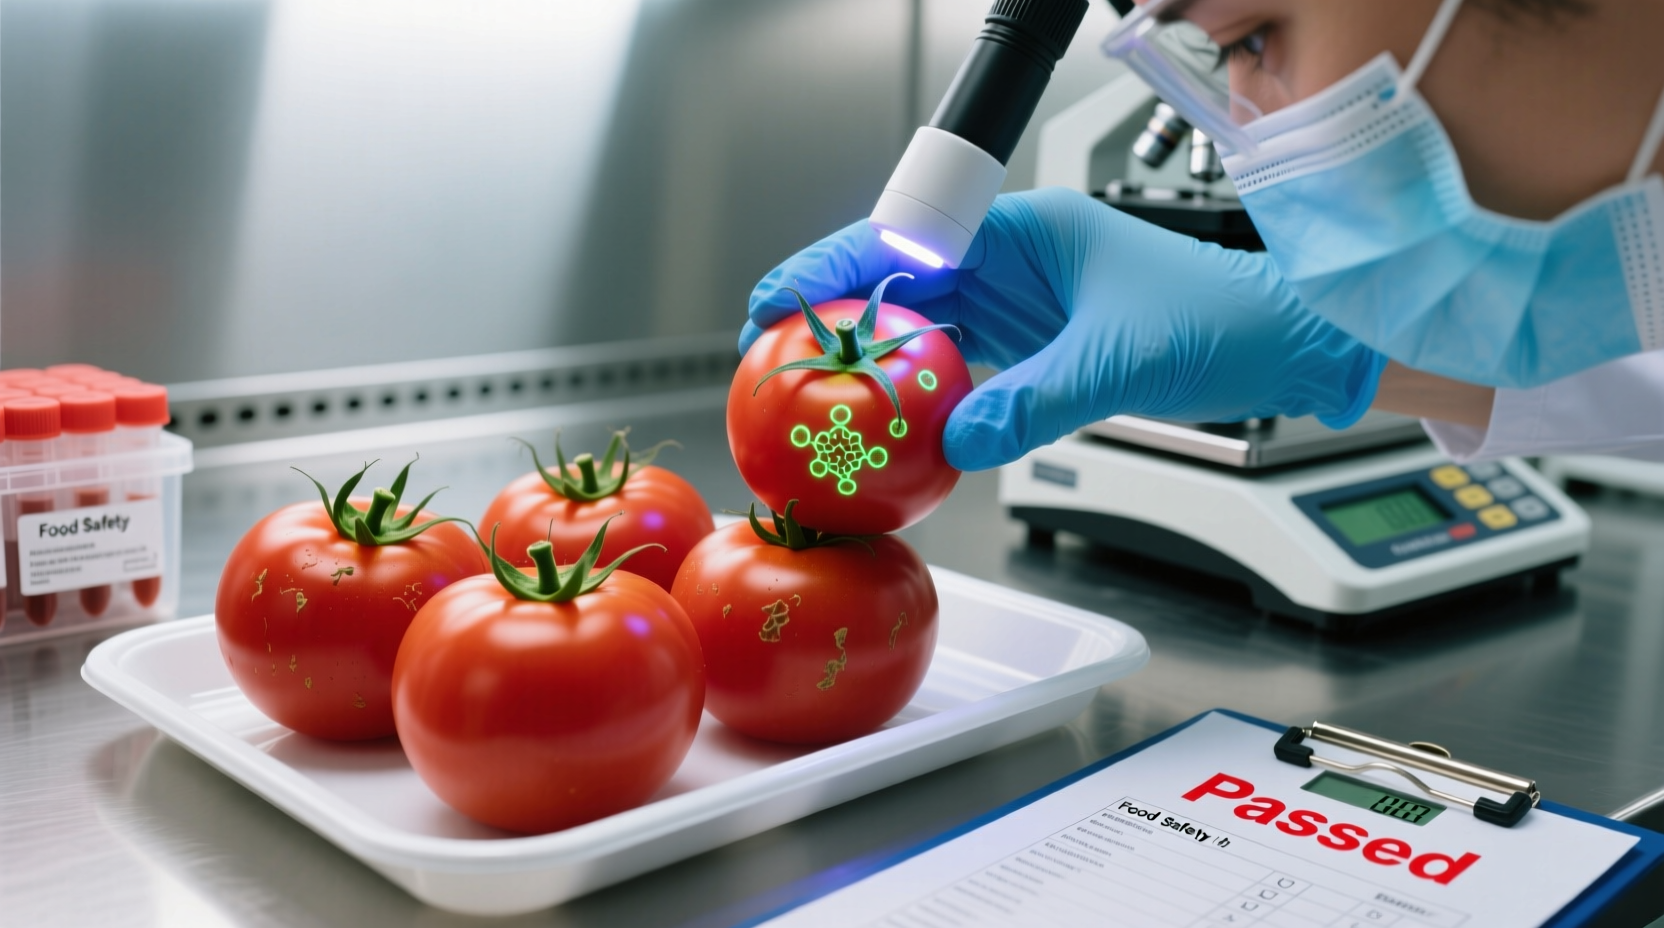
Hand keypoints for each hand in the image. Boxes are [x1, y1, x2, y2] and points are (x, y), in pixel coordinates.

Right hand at [746, 188, 1385, 470]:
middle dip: (836, 320)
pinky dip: (920, 393)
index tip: (779, 299)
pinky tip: (892, 423)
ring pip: (922, 328)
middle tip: (775, 359)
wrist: (1278, 346)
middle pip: (898, 285)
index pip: (904, 241)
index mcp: (1023, 231)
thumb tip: (955, 440)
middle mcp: (1011, 260)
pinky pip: (956, 365)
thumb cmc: (1220, 320)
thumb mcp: (1117, 361)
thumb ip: (1031, 403)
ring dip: (874, 363)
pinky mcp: (1031, 345)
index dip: (832, 268)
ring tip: (817, 396)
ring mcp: (1019, 303)